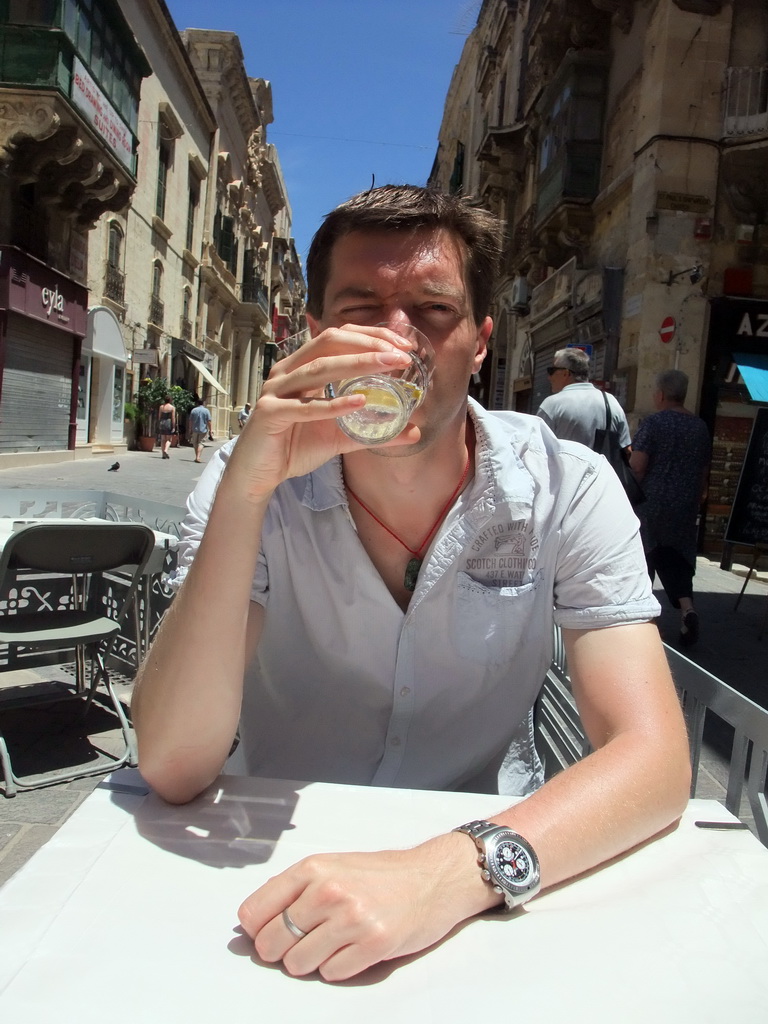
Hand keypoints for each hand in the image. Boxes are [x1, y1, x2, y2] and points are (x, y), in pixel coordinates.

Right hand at [227, 325, 418, 501]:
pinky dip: (333, 404)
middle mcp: (287, 371)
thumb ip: (372, 430)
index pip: (338, 337)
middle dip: (368, 344)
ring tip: (389, 366)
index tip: (402, 345)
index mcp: (301, 367)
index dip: (371, 335)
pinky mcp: (269, 414)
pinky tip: (359, 402)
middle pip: (329, 342)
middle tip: (401, 355)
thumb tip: (414, 431)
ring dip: (357, 364)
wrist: (259, 475)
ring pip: (319, 368)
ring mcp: (275, 391)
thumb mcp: (340, 436)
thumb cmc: (294, 448)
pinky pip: (305, 407)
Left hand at [237, 832, 495, 980]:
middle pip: (272, 943)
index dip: (256, 930)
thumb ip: (296, 888)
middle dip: (281, 951)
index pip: (254, 912)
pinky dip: (337, 968)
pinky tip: (353, 949)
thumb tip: (255, 918)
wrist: (433, 878)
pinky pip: (331, 974)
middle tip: (301, 944)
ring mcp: (352, 918)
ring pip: (298, 964)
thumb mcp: (334, 865)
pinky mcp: (374, 944)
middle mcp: (329, 891)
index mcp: (314, 868)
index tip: (266, 933)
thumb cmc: (383, 874)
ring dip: (309, 962)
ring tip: (331, 944)